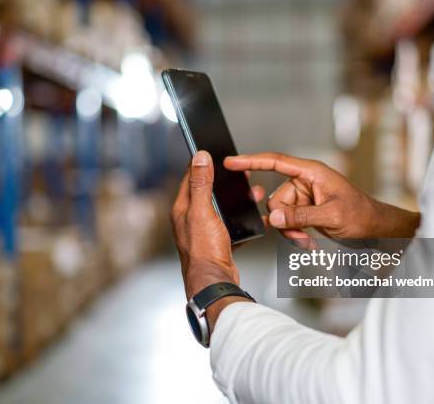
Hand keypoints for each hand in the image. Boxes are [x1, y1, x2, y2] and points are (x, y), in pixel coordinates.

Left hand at [171, 151, 264, 298]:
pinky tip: (250, 217)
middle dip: (222, 181)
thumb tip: (200, 158)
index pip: (189, 178)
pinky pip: (229, 225)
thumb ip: (201, 184)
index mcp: (182, 208)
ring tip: (250, 192)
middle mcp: (190, 219)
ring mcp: (203, 231)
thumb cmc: (204, 251)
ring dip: (234, 200)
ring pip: (220, 209)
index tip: (210, 152)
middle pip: (206, 192)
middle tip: (236, 172)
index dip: (200, 164)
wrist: (215, 281)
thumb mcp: (202, 211)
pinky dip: (240, 219)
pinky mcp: (216, 242)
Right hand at [224, 152, 419, 239]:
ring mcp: (303, 198)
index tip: (231, 162)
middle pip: (275, 199)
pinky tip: (308, 242)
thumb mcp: (332, 215)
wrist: (374, 227)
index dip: (251, 161)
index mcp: (311, 172)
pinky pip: (287, 222)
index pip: (275, 162)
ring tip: (307, 240)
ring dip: (290, 231)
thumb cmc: (361, 213)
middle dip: (284, 220)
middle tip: (300, 235)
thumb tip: (275, 218)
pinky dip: (294, 234)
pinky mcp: (304, 211)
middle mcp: (304, 182)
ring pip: (279, 215)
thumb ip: (301, 216)